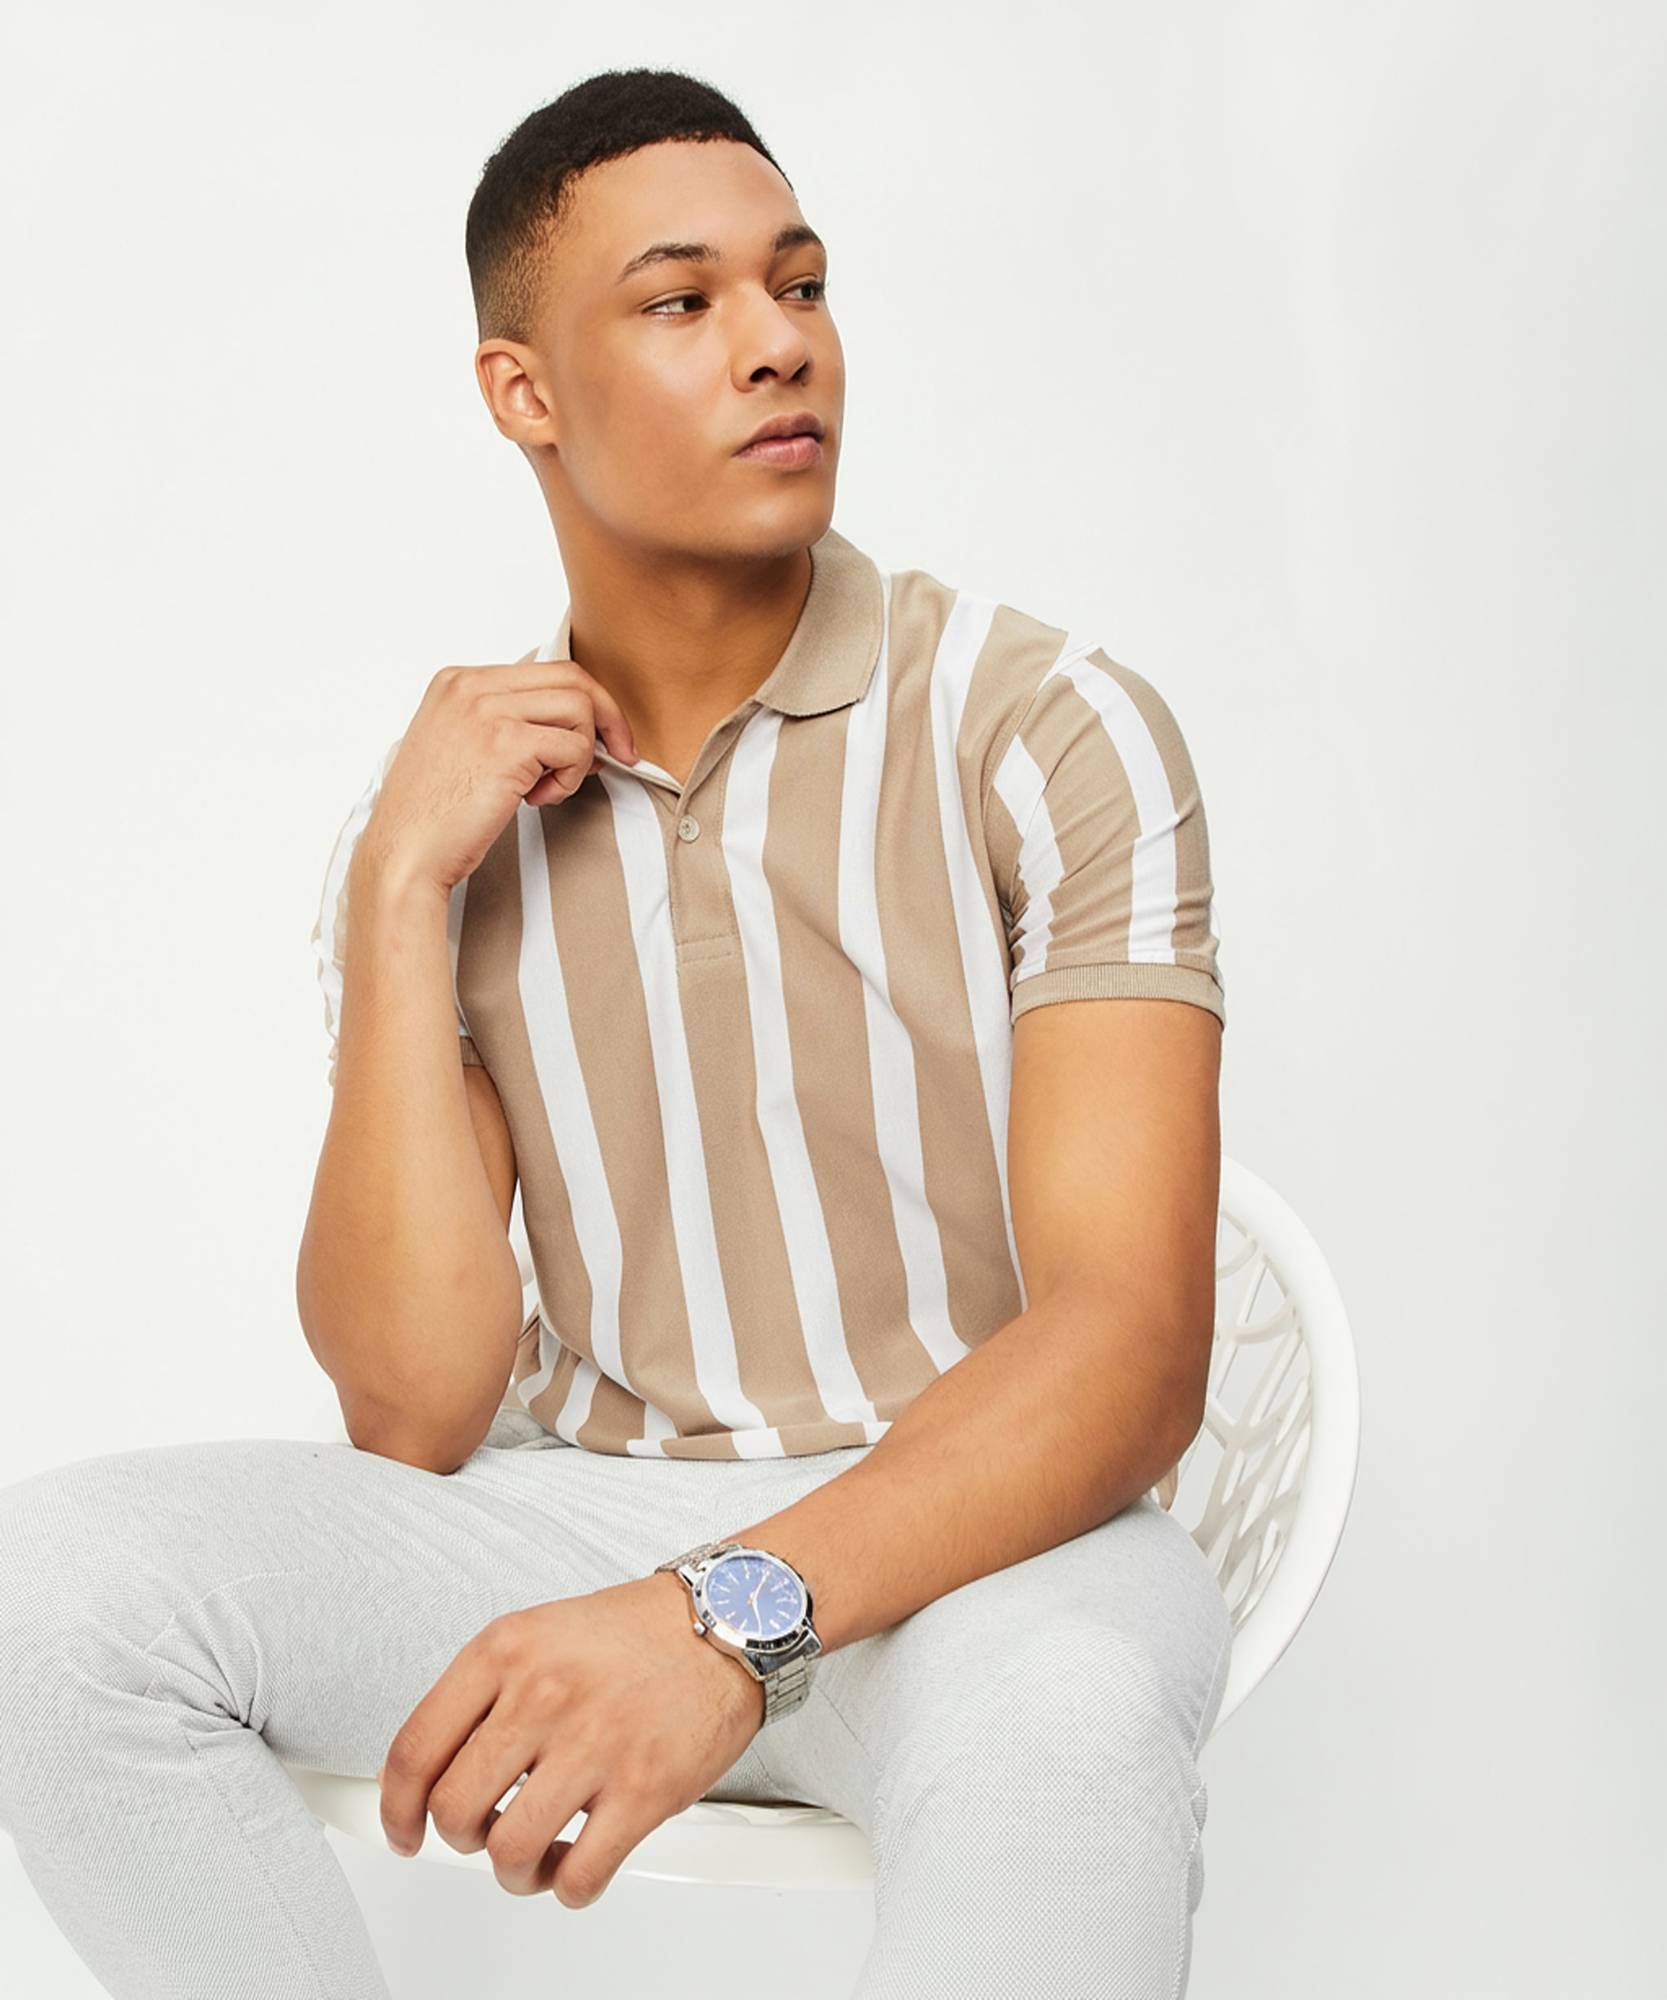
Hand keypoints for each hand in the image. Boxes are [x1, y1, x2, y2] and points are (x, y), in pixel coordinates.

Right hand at [356, 654, 638, 895]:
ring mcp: (486, 711)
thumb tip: (575, 725)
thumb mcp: (462, 748)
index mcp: (458, 680)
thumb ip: (505, 723)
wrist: (405, 856)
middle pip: (571, 677)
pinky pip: (573, 748)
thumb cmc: (435, 815)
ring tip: (548, 789)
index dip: (587, 704)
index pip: (547, 670)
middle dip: (608, 718)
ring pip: (578, 709)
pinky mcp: (506, 744)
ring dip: (581, 756)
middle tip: (621, 756)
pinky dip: (569, 779)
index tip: (604, 740)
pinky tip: (536, 800)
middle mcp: (470, 685)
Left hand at [377, 1571, 763, 1906]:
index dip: (396, 1809)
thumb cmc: (635, 1633)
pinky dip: (567, 1888)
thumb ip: (485, 1694)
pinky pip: (578, 1875)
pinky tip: (576, 1864)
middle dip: (463, 1838)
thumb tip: (435, 1770)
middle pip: (454, 1810)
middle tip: (486, 1831)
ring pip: (508, 1852)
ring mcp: (593, 1744)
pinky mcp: (643, 1790)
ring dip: (514, 1871)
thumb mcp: (540, 1632)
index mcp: (506, 1650)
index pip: (414, 1750)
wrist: (727, 1622)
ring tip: (534, 1854)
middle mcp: (543, 1694)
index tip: (404, 1830)